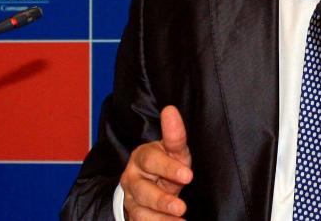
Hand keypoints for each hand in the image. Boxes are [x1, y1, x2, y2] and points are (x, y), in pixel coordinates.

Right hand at [120, 105, 192, 219]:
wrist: (150, 182)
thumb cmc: (165, 163)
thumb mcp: (173, 150)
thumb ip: (174, 135)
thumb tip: (170, 109)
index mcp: (142, 157)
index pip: (152, 161)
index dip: (168, 168)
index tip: (188, 175)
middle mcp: (132, 178)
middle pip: (143, 190)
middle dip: (162, 199)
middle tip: (181, 207)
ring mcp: (131, 199)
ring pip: (141, 210)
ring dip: (160, 218)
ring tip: (180, 217)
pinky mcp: (134, 214)